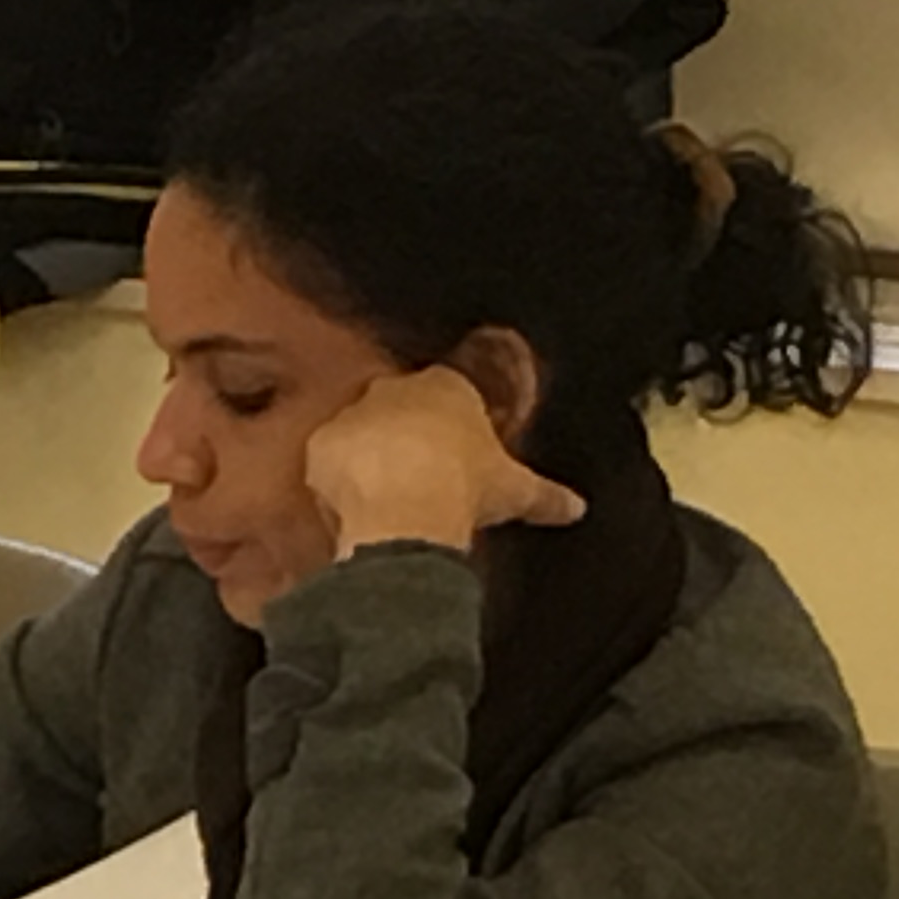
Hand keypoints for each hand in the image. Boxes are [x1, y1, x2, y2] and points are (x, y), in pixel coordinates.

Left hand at [302, 368, 583, 557]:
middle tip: (418, 472)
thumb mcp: (514, 490)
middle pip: (400, 404)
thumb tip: (575, 508)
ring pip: (360, 429)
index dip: (452, 421)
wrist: (407, 511)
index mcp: (447, 387)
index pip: (450, 389)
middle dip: (406, 433)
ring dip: (369, 455)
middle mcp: (396, 389)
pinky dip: (338, 479)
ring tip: (384, 494)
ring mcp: (354, 413)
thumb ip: (546, 495)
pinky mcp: (322, 444)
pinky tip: (352, 506)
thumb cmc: (466, 489)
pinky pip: (328, 459)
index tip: (454, 450)